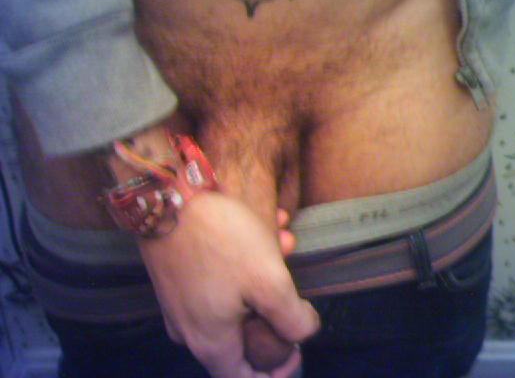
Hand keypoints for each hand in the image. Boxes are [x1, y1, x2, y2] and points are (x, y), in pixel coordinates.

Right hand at [137, 192, 318, 377]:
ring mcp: (180, 303)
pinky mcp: (178, 277)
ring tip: (281, 237)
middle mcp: (189, 330)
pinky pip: (218, 279)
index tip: (295, 348)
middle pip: (242, 336)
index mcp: (210, 343)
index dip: (274, 372)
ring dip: (263, 274)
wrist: (168, 197)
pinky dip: (243, 261)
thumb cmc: (221, 242)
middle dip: (274, 307)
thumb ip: (291, 318)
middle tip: (291, 273)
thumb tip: (302, 333)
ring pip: (234, 299)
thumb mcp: (269, 281)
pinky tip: (262, 228)